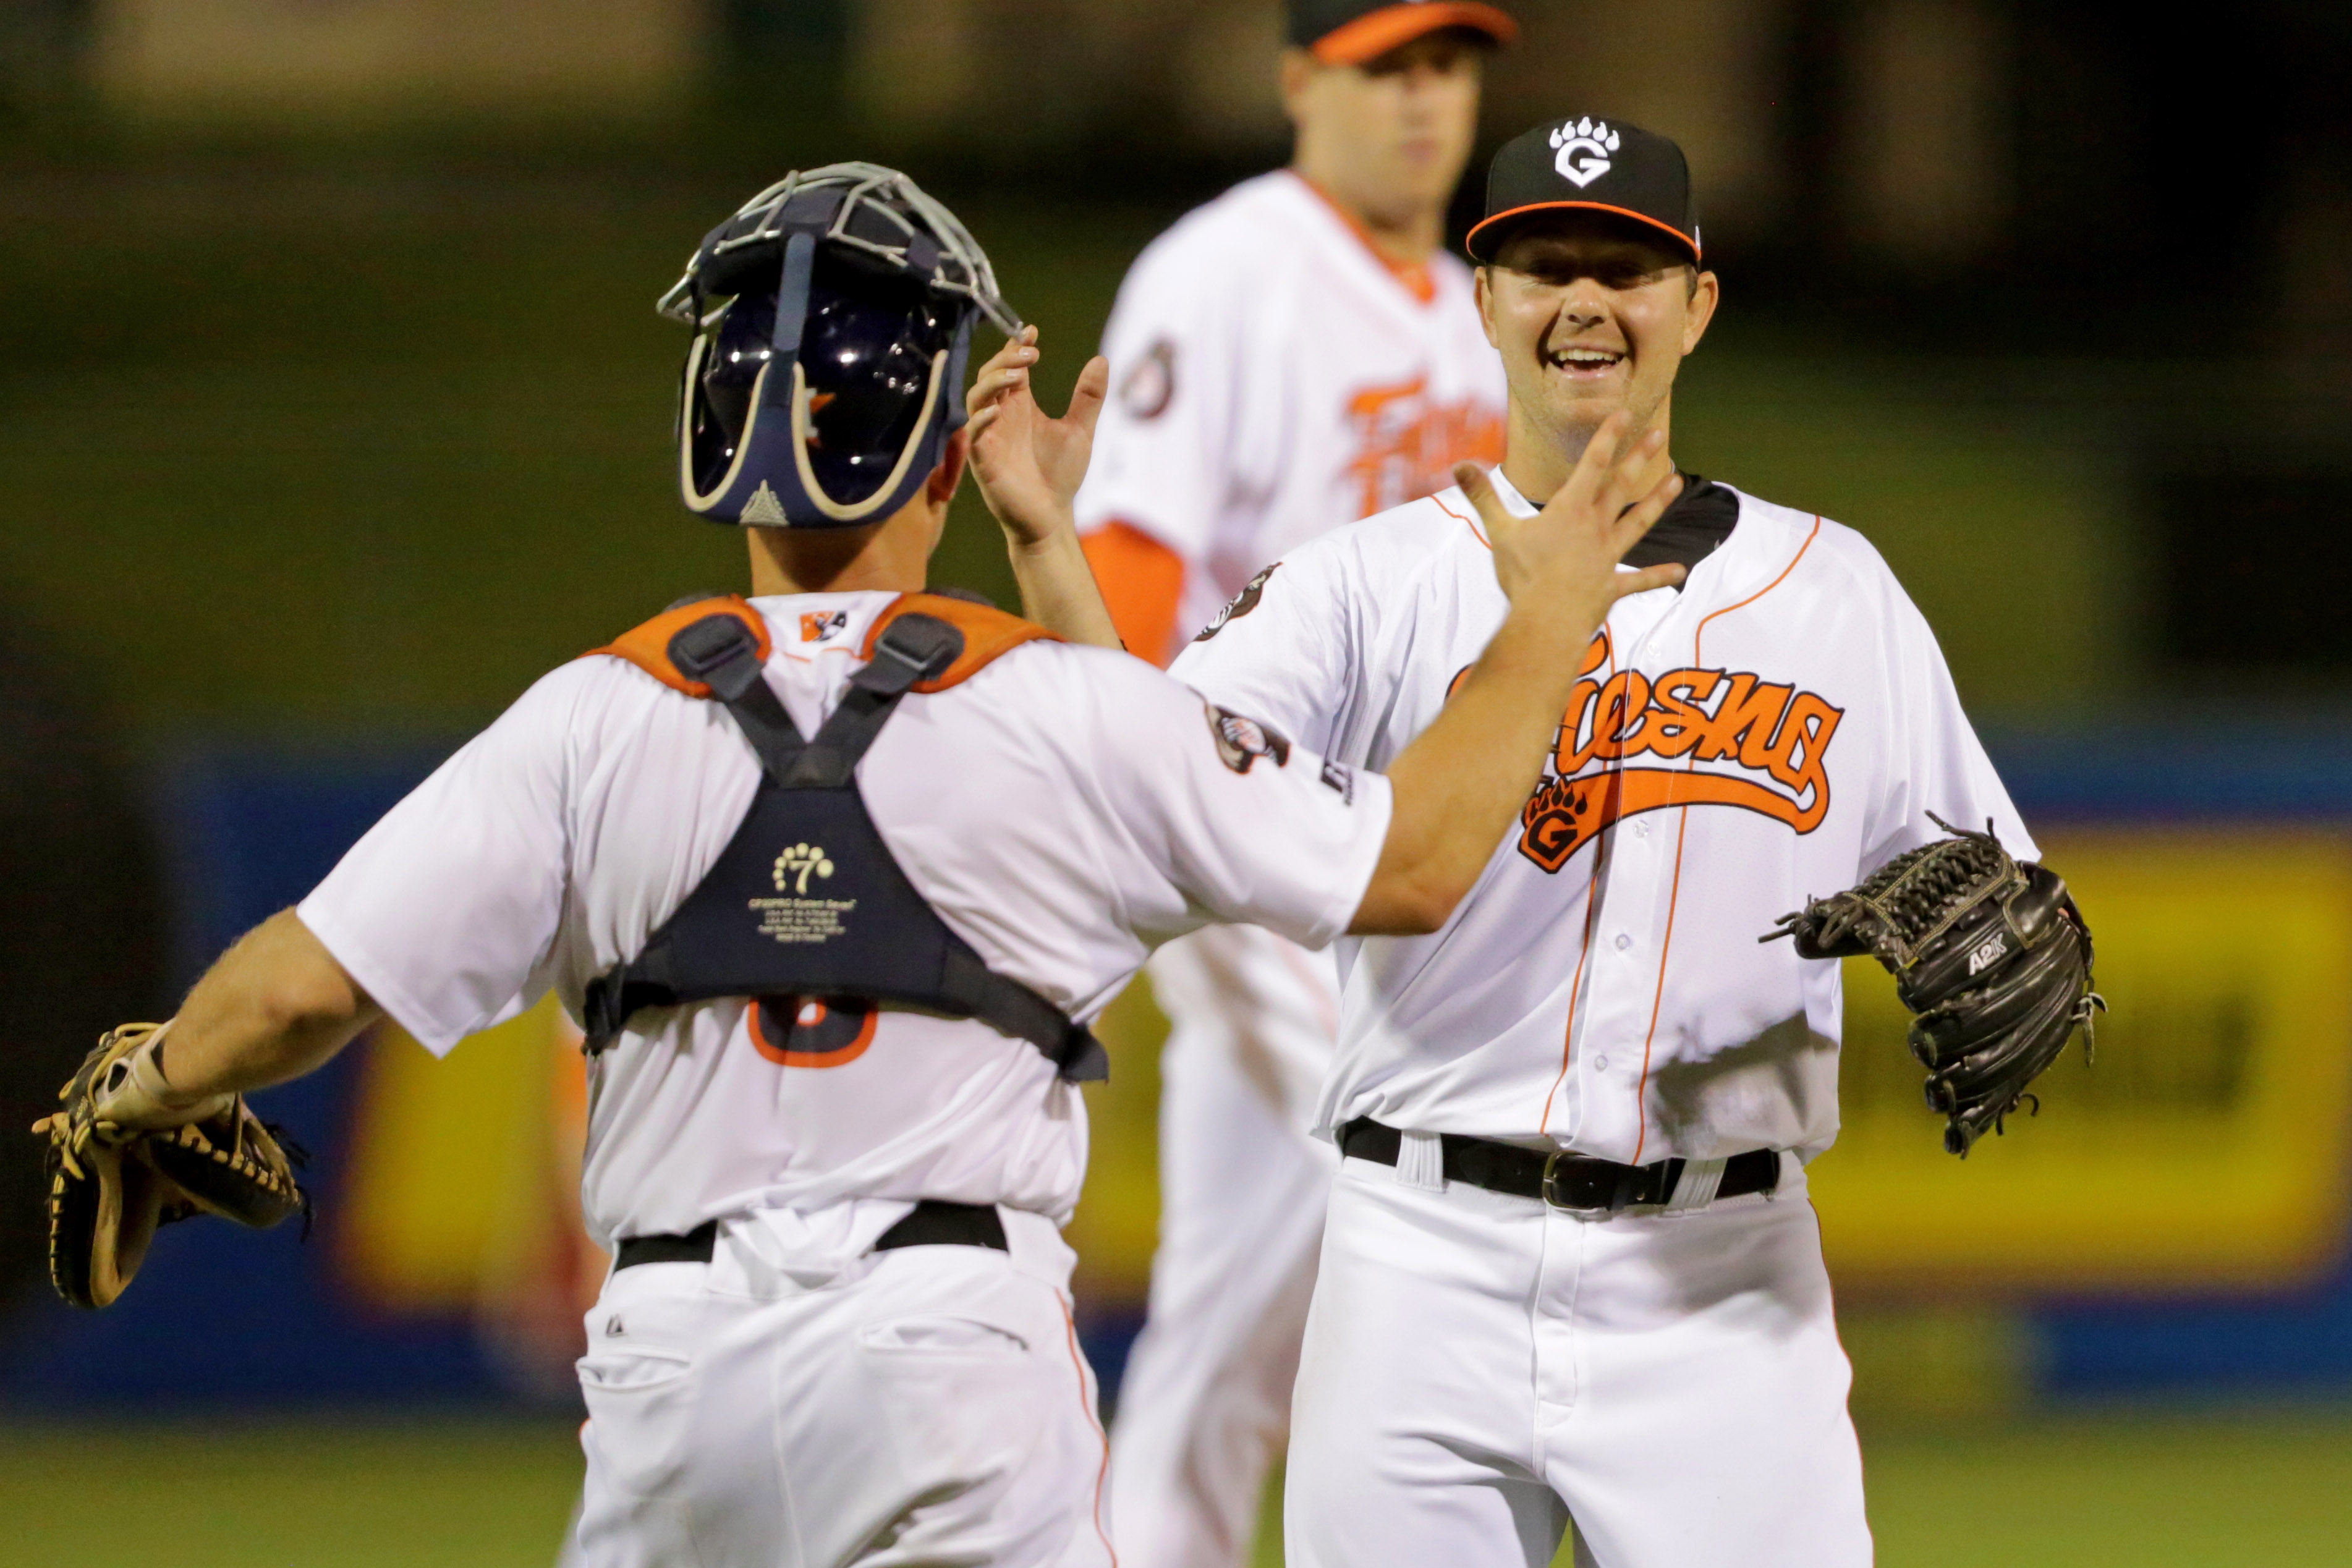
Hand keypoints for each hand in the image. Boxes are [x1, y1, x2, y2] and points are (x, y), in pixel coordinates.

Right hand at [965, 326, 1109, 551]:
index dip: (1016, 347)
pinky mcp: (983, 462)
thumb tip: (1101, 360)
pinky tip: (997, 412)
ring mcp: (990, 438)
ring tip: (1017, 376)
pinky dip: (980, 421)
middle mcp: (1001, 418)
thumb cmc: (1059, 475)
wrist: (1051, 517)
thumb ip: (1088, 397)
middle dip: (1005, 360)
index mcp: (1020, 407)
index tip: (1032, 331)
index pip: (1011, 368)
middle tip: (1029, 353)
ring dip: (992, 383)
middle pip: (989, 377)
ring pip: (976, 400)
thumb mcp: (1080, 430)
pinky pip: (973, 436)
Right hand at [1453, 415, 1685, 636]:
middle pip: (1621, 486)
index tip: (1625, 413)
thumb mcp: (1498, 532)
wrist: (1546, 621)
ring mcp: (1607, 557)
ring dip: (1657, 501)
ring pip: (1637, 523)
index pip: (1592, 464)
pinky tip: (1680, 571)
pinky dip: (1659, 576)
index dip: (1608, 436)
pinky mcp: (1612, 587)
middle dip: (1639, 458)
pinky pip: (1639, 580)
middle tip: (1658, 435)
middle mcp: (1594, 528)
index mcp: (1569, 510)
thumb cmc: (1523, 577)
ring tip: (1677, 481)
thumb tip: (1459, 466)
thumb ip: (1483, 497)